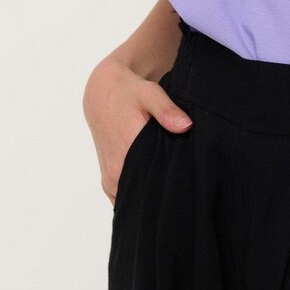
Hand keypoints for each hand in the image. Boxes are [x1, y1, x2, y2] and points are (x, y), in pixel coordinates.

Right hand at [82, 56, 191, 205]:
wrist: (101, 93)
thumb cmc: (127, 92)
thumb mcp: (149, 93)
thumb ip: (167, 111)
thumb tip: (186, 126)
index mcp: (124, 156)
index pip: (153, 187)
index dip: (172, 187)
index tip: (188, 182)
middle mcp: (114, 174)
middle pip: (145, 195)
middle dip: (163, 191)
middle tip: (184, 182)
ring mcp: (110, 180)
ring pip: (135, 197)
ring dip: (151, 192)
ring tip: (170, 179)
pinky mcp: (108, 180)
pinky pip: (126, 195)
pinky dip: (140, 190)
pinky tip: (154, 180)